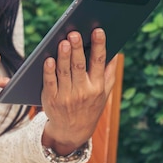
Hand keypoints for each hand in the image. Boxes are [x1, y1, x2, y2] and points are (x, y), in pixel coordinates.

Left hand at [41, 28, 117, 154]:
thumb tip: (114, 51)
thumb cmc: (89, 106)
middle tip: (75, 33)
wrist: (72, 131)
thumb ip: (109, 73)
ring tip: (63, 42)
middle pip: (79, 66)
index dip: (99, 46)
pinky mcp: (51, 100)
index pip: (98, 63)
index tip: (98, 31)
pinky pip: (50, 83)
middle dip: (77, 49)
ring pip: (64, 73)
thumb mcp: (104, 94)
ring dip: (63, 57)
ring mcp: (66, 97)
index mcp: (97, 87)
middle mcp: (82, 92)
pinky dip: (49, 71)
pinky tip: (48, 59)